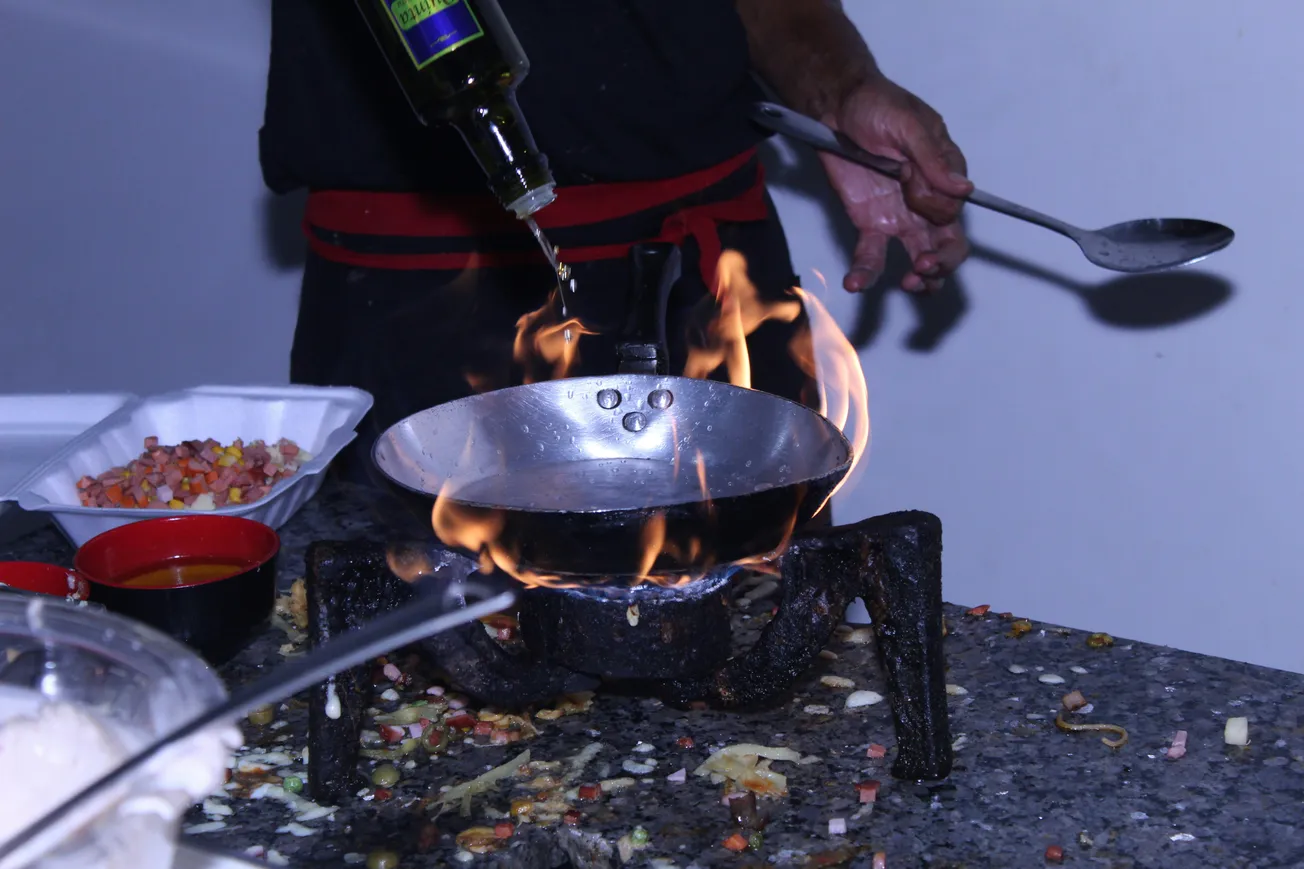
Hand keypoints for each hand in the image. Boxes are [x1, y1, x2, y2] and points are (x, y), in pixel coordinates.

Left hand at [819, 78, 972, 292]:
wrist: (838, 108)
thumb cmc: (879, 107)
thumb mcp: (909, 125)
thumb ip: (933, 158)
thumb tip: (964, 189)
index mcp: (945, 176)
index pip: (955, 209)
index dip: (938, 209)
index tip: (913, 185)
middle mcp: (928, 202)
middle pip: (949, 244)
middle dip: (944, 262)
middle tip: (925, 266)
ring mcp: (901, 217)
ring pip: (921, 259)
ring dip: (923, 277)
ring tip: (910, 282)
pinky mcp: (871, 224)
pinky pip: (872, 256)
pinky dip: (865, 273)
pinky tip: (855, 284)